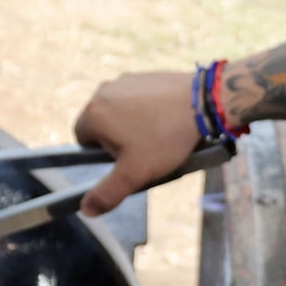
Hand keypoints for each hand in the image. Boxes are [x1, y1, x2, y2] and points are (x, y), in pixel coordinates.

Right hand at [72, 71, 200, 214]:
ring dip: (131, 124)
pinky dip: (145, 110)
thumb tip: (86, 210)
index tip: (124, 158)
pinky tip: (166, 120)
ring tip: (158, 135)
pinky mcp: (144, 75)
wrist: (203, 102)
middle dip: (116, 139)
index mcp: (93, 113)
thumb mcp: (135, 174)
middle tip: (143, 150)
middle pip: (100, 124)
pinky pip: (135, 98)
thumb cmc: (165, 138)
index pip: (81, 139)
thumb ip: (108, 194)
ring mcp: (124, 79)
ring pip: (118, 111)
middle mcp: (103, 91)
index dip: (100, 153)